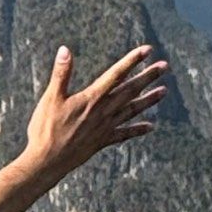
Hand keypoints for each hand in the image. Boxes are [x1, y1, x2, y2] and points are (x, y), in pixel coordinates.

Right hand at [22, 42, 168, 180]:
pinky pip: (124, 134)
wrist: (48, 161)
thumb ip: (61, 74)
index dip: (132, 61)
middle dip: (147, 77)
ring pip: (132, 110)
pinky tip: (150, 127)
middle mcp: (103, 111)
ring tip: (164, 91)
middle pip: (130, 91)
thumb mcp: (50, 98)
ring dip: (149, 100)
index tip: (147, 50)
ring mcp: (105, 127)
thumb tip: (65, 50)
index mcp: (92, 98)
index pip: (116, 74)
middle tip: (164, 67)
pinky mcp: (102, 141)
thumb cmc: (46, 129)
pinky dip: (137, 130)